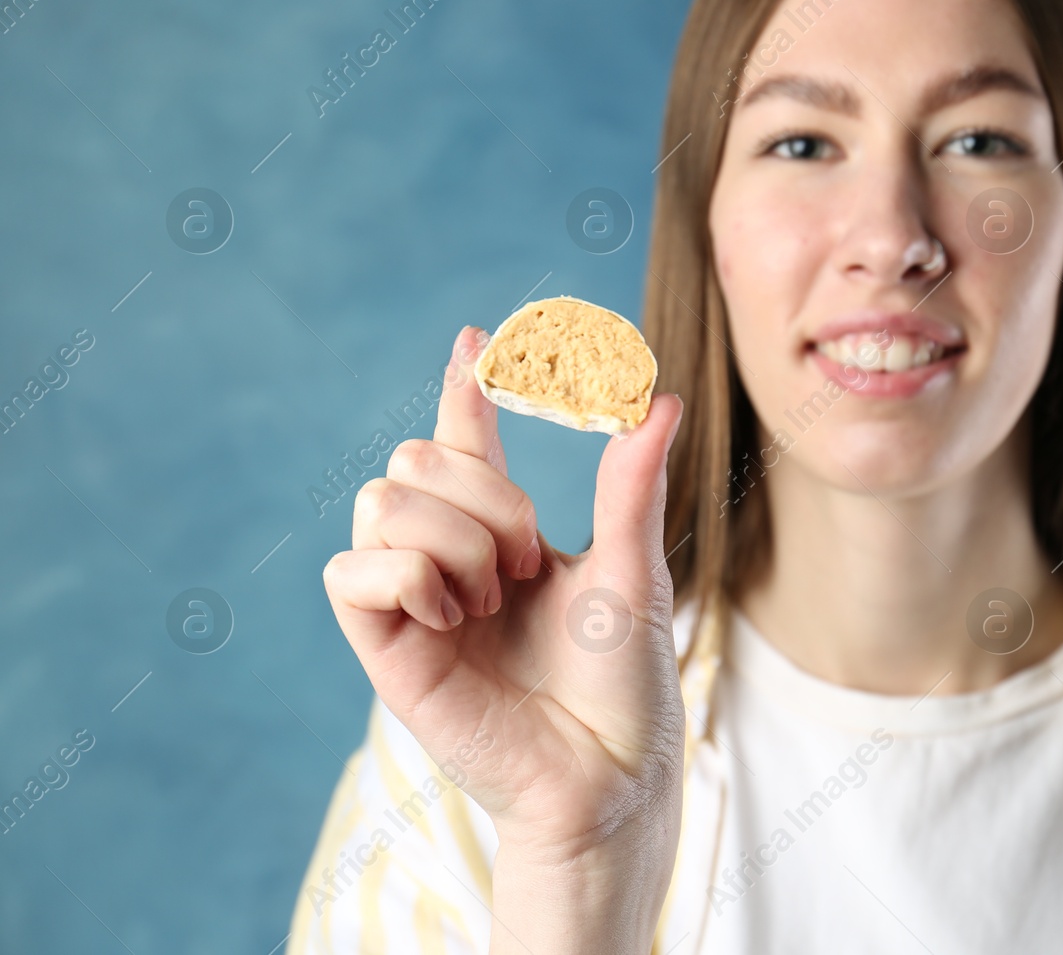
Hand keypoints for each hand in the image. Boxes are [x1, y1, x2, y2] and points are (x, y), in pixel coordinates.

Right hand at [322, 325, 685, 950]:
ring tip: (494, 598)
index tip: (479, 341)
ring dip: (454, 536)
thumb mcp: (633, 570)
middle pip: (414, 458)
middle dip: (482, 491)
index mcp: (506, 534)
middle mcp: (452, 558)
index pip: (466, 443)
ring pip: (382, 500)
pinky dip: (406, 574)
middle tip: (528, 561)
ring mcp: (415, 600)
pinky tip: (455, 614)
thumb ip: (631, 484)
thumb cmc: (625, 683)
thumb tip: (661, 399)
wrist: (609, 773)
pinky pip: (349, 572)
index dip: (464, 389)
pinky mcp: (386, 649)